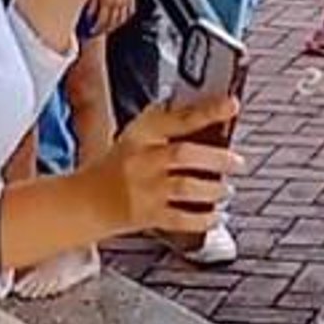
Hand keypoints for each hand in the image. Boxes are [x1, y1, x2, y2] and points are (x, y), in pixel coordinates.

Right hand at [90, 96, 238, 246]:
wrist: (85, 202)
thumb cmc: (117, 166)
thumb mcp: (136, 135)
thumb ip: (167, 121)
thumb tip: (208, 106)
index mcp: (141, 135)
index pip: (177, 117)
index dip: (207, 110)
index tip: (232, 104)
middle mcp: (142, 160)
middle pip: (183, 154)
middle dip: (217, 158)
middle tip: (238, 162)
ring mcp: (144, 190)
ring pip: (184, 187)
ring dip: (213, 189)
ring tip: (226, 190)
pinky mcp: (147, 216)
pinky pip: (180, 219)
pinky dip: (203, 219)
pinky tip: (217, 216)